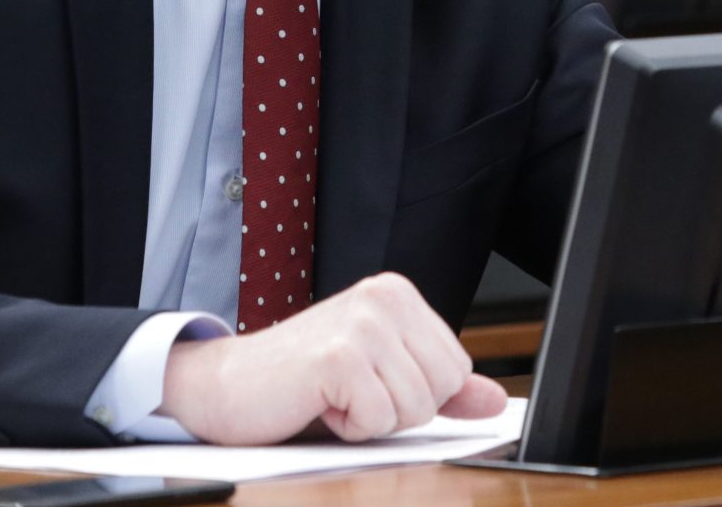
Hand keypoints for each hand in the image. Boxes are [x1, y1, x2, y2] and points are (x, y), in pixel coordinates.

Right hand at [158, 273, 506, 444]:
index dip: (418, 394)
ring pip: (417, 408)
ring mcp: (361, 325)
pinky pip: (379, 419)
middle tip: (351, 392)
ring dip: (373, 420)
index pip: (458, 367)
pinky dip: (349, 427)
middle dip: (401, 409)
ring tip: (334, 396)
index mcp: (398, 294)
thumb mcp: (381, 377)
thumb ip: (440, 387)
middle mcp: (384, 298)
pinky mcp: (339, 358)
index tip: (371, 381)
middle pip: (443, 387)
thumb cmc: (302, 380)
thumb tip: (495, 401)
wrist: (226, 384)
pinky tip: (319, 403)